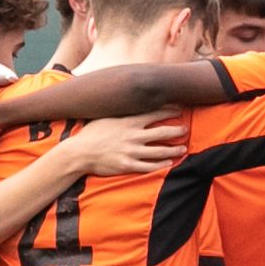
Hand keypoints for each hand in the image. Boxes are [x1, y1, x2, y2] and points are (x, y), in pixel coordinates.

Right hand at [57, 110, 187, 177]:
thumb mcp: (106, 115)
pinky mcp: (128, 165)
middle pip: (163, 132)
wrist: (79, 153)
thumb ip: (121, 110)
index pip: (155, 112)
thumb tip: (128, 99)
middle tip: (185, 130)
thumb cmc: (91, 133)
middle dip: (177, 130)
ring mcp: (132, 151)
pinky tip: (169, 163)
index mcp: (128, 121)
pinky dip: (162, 165)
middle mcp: (133, 135)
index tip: (180, 109)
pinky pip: (150, 166)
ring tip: (183, 149)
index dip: (170, 110)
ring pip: (160, 151)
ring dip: (174, 150)